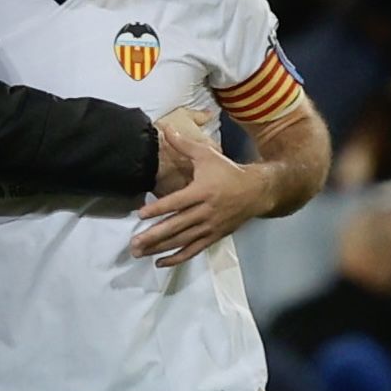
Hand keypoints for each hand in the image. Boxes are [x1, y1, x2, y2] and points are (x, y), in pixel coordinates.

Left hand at [132, 123, 267, 266]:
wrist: (257, 191)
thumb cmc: (228, 172)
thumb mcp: (207, 155)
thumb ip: (184, 145)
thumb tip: (165, 128)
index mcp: (202, 191)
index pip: (177, 203)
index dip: (159, 209)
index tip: (140, 215)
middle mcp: (205, 212)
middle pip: (177, 226)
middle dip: (154, 236)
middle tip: (133, 244)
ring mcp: (210, 227)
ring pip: (182, 241)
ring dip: (160, 249)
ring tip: (140, 253)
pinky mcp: (214, 237)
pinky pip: (193, 250)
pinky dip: (177, 258)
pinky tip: (160, 262)